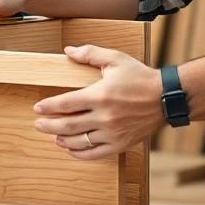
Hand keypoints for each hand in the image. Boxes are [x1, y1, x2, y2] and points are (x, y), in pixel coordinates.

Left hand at [32, 45, 164, 159]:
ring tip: (54, 136)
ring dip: (62, 140)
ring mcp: (112, 133)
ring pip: (80, 141)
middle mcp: (104, 117)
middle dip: (48, 125)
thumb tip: (68, 50)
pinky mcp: (121, 144)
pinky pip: (95, 154)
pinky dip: (80, 154)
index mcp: (100, 95)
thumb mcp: (116, 59)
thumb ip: (90, 54)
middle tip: (38, 124)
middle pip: (68, 125)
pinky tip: (72, 149)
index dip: (49, 106)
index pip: (66, 103)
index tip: (38, 108)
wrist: (166, 97)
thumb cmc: (140, 77)